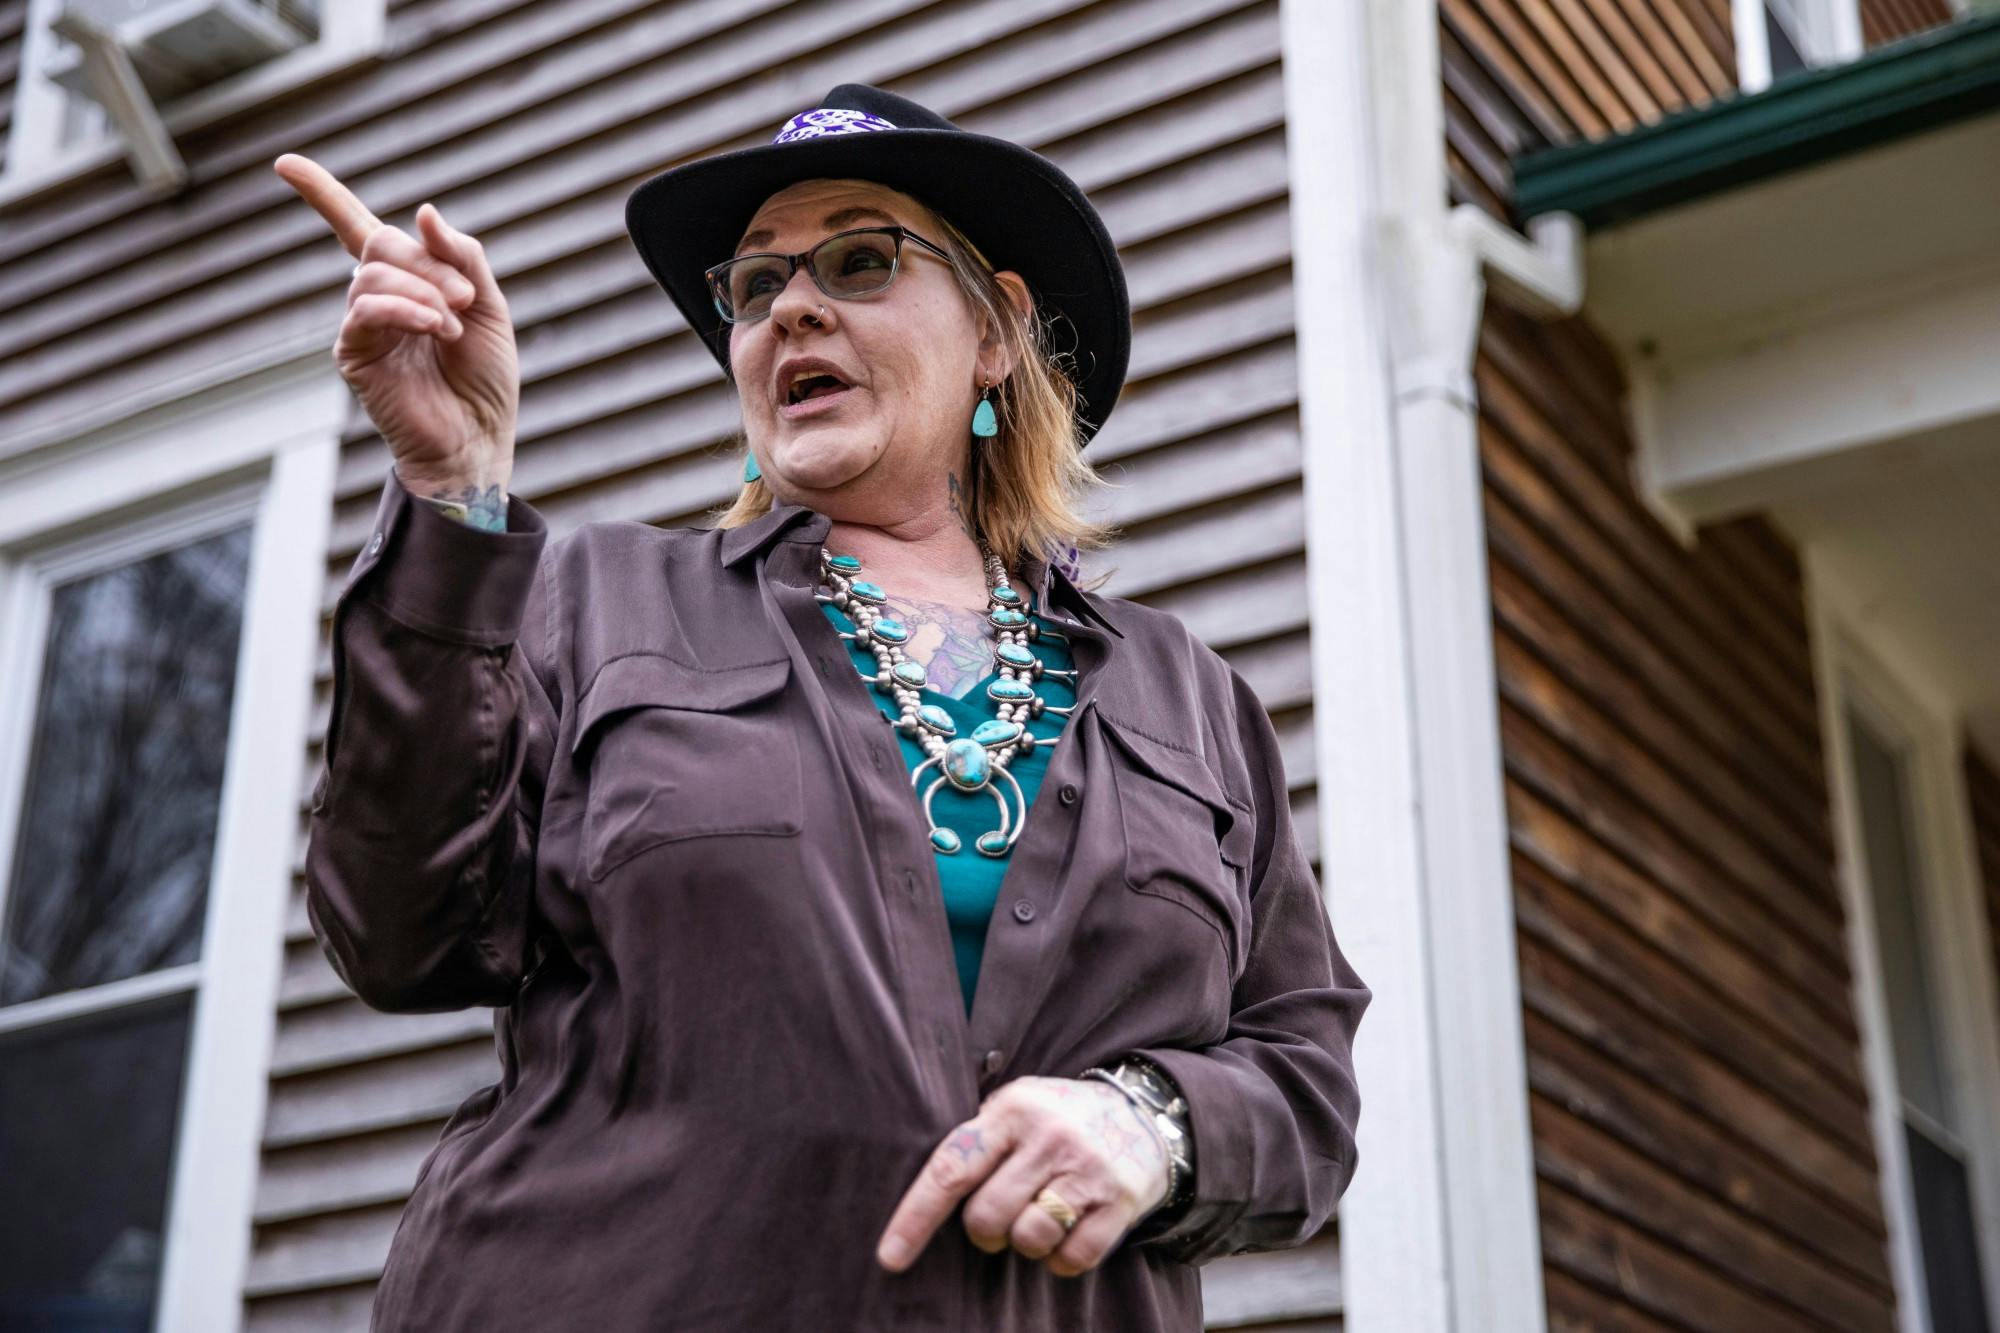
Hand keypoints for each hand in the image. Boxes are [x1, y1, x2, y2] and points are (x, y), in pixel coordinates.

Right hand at [272, 153, 518, 496]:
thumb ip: (464, 258)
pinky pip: (366, 309)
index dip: (323, 194)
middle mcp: (377, 297)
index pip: (356, 227)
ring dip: (423, 293)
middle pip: (380, 243)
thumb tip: (423, 212)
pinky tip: (433, 328)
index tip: (284, 162)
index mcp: (408, 280)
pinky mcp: (354, 354)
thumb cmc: (485, 377)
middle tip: (463, 300)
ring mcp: (362, 325)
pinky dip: (405, 309)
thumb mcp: (489, 306)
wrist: (478, 436)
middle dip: (429, 263)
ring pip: (374, 274)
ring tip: (450, 328)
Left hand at [876, 1076, 1169, 1278]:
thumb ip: (977, 1138)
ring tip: (1039, 1218)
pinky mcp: (1119, 1202)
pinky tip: (1068, 1233)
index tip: (890, 1257)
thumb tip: (921, 1194)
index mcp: (1011, 1109)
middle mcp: (1049, 1136)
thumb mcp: (1018, 1104)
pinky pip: (1072, 1259)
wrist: (1147, 1115)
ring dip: (1026, 1243)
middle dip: (986, 1233)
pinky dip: (1061, 1259)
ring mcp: (1087, 1169)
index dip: (915, 1218)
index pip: (952, 1169)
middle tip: (1000, 1220)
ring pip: (1029, 1239)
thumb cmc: (1060, 1119)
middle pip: (987, 1216)